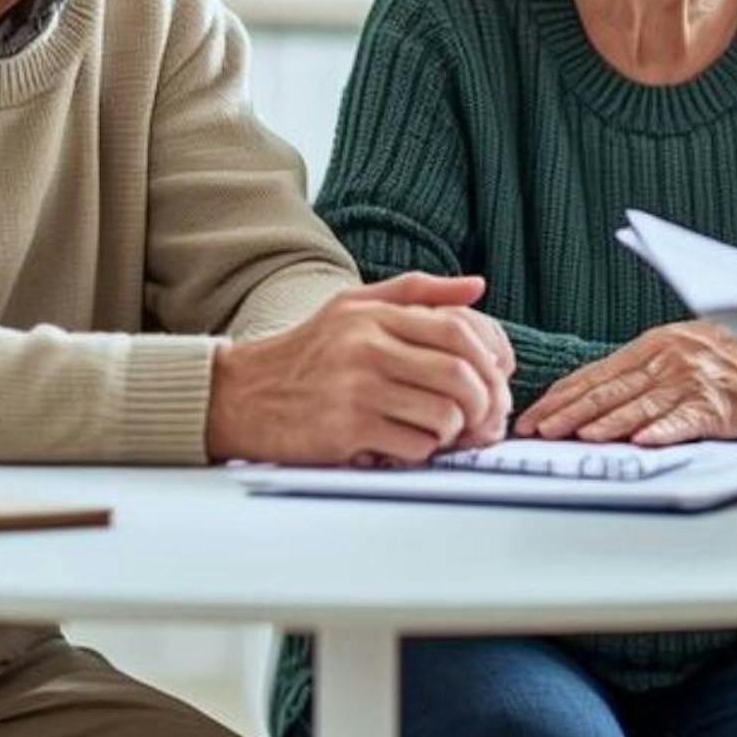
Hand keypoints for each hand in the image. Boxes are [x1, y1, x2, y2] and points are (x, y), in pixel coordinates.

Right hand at [207, 273, 513, 465]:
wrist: (240, 395)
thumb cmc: (306, 353)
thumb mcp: (353, 306)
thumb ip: (416, 292)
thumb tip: (478, 286)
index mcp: (374, 314)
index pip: (459, 328)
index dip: (490, 359)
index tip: (495, 379)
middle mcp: (366, 346)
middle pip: (460, 374)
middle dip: (485, 403)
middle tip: (484, 418)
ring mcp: (356, 389)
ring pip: (443, 413)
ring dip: (454, 431)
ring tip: (443, 431)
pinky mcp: (346, 429)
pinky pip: (414, 445)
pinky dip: (423, 450)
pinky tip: (407, 443)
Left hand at [520, 322, 736, 444]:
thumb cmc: (711, 354)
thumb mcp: (665, 349)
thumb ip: (628, 371)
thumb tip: (580, 396)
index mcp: (646, 349)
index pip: (593, 376)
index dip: (560, 397)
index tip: (532, 417)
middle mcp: (662, 364)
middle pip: (609, 392)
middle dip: (571, 413)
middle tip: (541, 430)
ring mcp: (687, 385)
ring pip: (640, 406)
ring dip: (609, 423)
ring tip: (582, 437)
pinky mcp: (713, 408)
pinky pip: (684, 421)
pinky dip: (663, 431)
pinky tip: (643, 442)